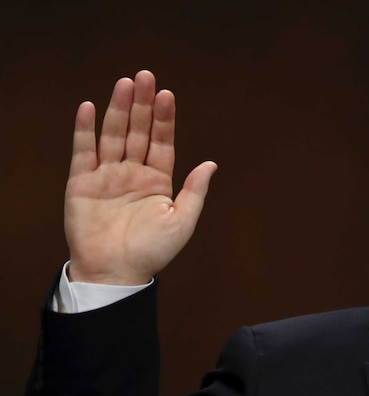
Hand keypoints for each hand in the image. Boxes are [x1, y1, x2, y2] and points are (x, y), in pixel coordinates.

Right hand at [64, 70, 216, 284]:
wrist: (116, 272)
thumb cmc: (151, 251)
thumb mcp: (181, 221)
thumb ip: (194, 192)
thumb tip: (211, 165)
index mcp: (158, 181)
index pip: (162, 143)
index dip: (164, 119)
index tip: (167, 95)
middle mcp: (133, 173)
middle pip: (138, 132)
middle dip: (142, 105)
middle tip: (145, 76)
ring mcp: (107, 176)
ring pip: (113, 135)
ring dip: (118, 109)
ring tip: (124, 84)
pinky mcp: (82, 182)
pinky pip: (83, 151)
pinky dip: (85, 130)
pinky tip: (90, 108)